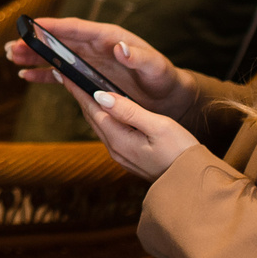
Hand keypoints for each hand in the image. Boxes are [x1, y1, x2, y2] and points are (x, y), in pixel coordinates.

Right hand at [7, 18, 198, 122]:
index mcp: (109, 37)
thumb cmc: (164, 79)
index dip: (54, 26)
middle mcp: (96, 46)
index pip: (77, 28)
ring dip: (35, 57)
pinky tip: (27, 76)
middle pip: (60, 41)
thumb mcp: (156, 68)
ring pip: (56, 56)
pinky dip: (44, 75)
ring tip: (13, 57)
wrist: (168, 97)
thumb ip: (139, 57)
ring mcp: (90, 61)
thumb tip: (120, 47)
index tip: (32, 24)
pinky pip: (61, 74)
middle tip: (13, 46)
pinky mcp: (88, 77)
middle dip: (36, 42)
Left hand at [60, 83, 201, 182]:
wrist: (193, 184)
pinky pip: (109, 133)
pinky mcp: (130, 158)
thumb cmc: (181, 153)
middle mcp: (115, 149)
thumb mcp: (158, 126)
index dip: (78, 89)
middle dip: (80, 96)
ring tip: (82, 89)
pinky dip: (103, 117)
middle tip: (68, 76)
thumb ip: (129, 111)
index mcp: (119, 139)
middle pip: (92, 117)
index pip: (92, 108)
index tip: (64, 72)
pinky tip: (106, 111)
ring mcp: (121, 156)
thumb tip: (101, 96)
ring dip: (90, 107)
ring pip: (99, 125)